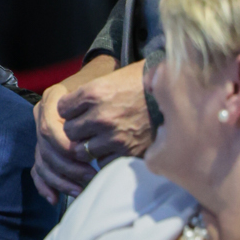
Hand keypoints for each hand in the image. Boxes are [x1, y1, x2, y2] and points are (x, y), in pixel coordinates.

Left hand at [32, 59, 150, 202]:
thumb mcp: (112, 78)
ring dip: (88, 146)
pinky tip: (113, 147)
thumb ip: (89, 93)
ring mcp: (113, 136)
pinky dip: (105, 157)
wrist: (177, 94)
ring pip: (81, 150)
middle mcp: (100, 115)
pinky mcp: (127, 151)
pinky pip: (102, 162)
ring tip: (99, 139)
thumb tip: (69, 106)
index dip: (68, 110)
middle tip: (86, 127)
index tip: (76, 111)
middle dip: (76, 130)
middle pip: (69, 131)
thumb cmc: (143, 83)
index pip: (62, 108)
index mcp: (94, 92)